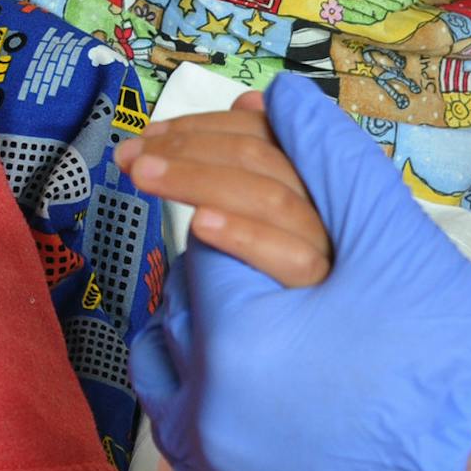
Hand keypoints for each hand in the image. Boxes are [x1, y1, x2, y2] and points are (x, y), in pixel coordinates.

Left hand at [116, 91, 331, 286]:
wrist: (310, 370)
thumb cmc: (277, 284)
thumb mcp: (261, 219)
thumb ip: (255, 161)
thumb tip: (249, 100)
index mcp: (321, 183)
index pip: (269, 134)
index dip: (207, 127)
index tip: (152, 133)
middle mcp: (337, 210)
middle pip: (265, 160)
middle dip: (189, 149)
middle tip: (131, 156)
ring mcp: (339, 253)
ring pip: (272, 200)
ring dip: (199, 180)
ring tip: (143, 175)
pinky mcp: (329, 298)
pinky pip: (292, 260)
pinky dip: (244, 236)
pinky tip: (200, 225)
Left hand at [127, 72, 470, 470]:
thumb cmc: (453, 364)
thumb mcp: (395, 245)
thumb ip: (330, 164)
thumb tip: (280, 98)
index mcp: (236, 334)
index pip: (205, 235)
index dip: (229, 191)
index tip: (231, 167)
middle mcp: (205, 395)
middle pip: (188, 291)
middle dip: (213, 247)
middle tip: (223, 209)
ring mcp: (209, 444)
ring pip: (177, 347)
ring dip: (199, 305)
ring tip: (233, 273)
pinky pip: (177, 406)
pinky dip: (191, 367)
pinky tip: (226, 342)